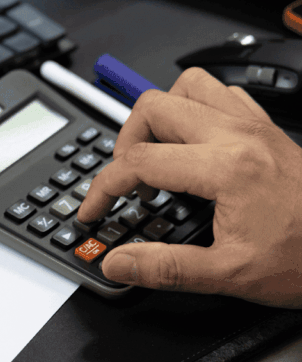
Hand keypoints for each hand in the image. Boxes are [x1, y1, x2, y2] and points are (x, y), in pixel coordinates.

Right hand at [78, 68, 301, 307]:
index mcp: (226, 168)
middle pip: (153, 108)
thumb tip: (117, 263)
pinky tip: (191, 145)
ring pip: (187, 87)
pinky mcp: (266, 129)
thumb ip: (164, 268)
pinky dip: (194, 110)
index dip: (103, 189)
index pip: (138, 162)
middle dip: (124, 144)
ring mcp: (254, 126)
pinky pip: (220, 95)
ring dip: (159, 116)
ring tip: (153, 154)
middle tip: (124, 182)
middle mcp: (238, 135)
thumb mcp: (229, 274)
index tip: (94, 212)